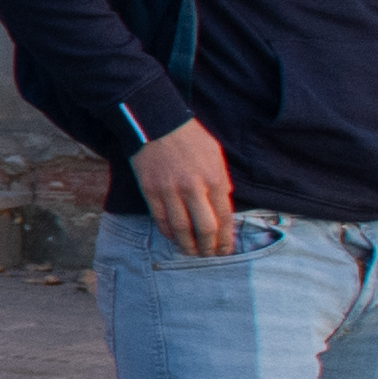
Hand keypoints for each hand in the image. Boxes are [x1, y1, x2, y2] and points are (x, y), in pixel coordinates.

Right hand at [125, 121, 242, 258]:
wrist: (158, 124)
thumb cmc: (191, 138)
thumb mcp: (216, 156)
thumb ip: (221, 183)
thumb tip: (223, 208)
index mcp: (215, 179)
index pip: (224, 219)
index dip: (226, 239)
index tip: (226, 249)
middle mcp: (194, 189)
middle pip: (204, 229)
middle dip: (209, 247)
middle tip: (210, 255)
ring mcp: (170, 191)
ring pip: (181, 229)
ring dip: (188, 246)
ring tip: (192, 252)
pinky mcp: (151, 191)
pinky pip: (161, 220)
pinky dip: (168, 233)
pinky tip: (174, 237)